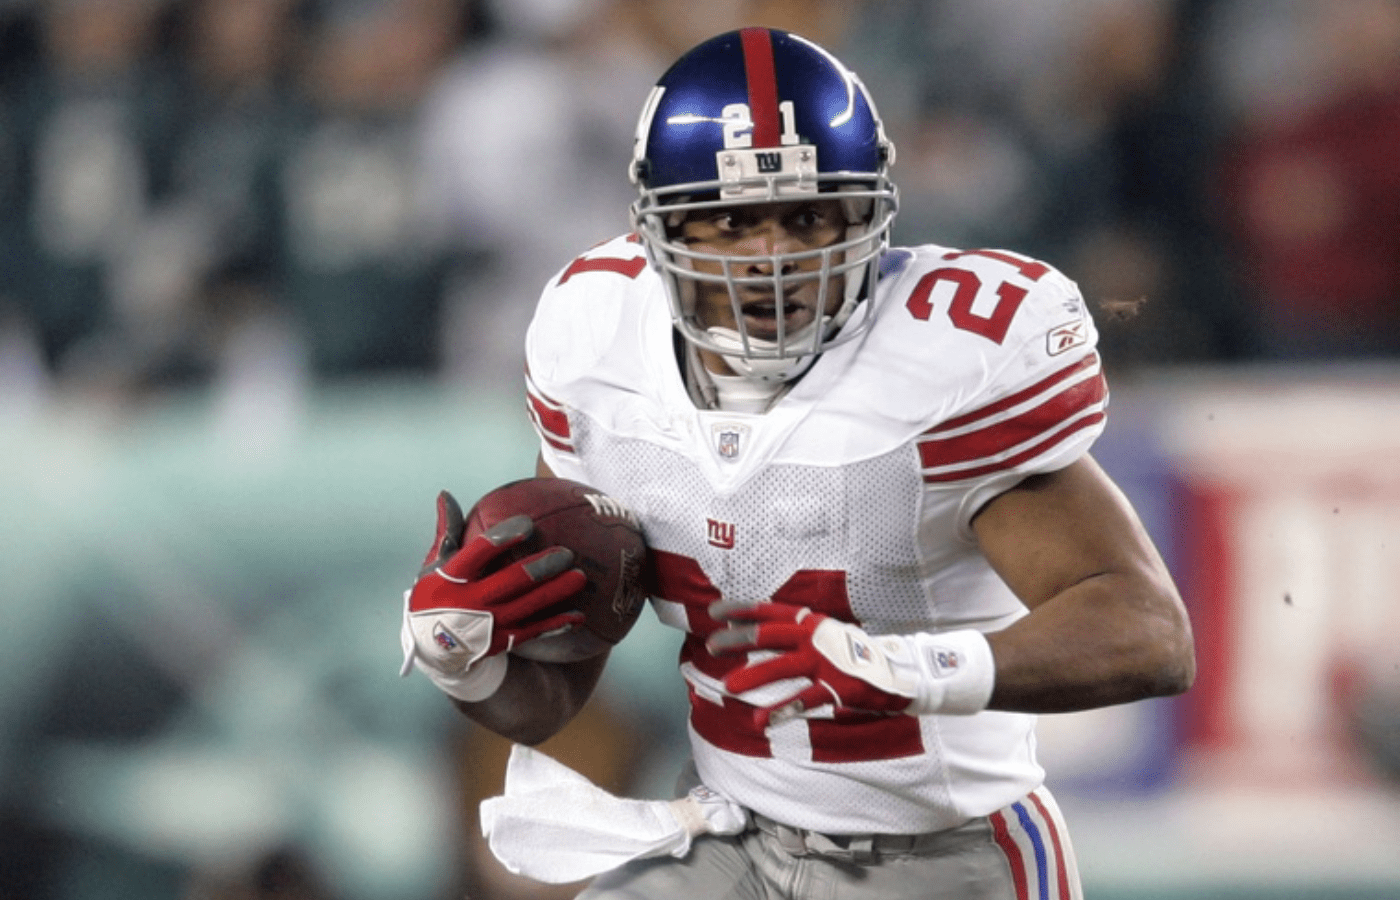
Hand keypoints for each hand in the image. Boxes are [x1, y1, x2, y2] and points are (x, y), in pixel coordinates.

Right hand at [400, 491, 587, 699]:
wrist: (433, 650)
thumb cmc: (436, 597)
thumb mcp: (432, 566)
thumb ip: (447, 532)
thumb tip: (446, 495)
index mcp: (452, 577)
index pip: (479, 552)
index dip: (504, 538)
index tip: (528, 524)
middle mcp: (469, 601)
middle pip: (510, 581)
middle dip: (541, 567)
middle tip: (567, 553)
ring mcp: (486, 624)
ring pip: (527, 606)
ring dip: (555, 592)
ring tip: (579, 577)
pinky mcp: (499, 642)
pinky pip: (532, 632)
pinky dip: (555, 624)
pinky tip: (578, 616)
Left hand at [707, 600, 995, 725]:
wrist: (902, 673)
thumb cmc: (858, 656)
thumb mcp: (829, 635)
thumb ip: (801, 632)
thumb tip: (764, 633)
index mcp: (814, 622)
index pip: (771, 610)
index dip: (741, 609)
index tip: (714, 612)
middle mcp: (816, 638)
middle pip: (769, 635)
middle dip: (737, 640)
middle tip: (711, 646)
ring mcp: (825, 663)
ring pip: (780, 667)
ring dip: (752, 676)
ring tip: (728, 686)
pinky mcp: (836, 688)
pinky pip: (803, 700)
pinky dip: (780, 711)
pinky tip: (762, 721)